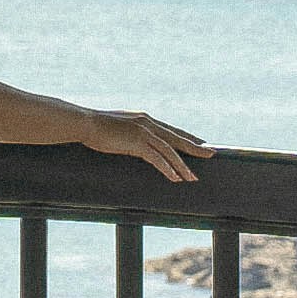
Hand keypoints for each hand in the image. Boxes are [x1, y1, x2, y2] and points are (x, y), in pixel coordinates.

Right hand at [78, 106, 206, 184]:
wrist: (85, 123)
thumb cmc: (97, 127)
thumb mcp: (118, 127)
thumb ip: (129, 132)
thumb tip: (131, 140)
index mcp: (145, 119)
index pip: (171, 130)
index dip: (186, 137)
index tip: (200, 143)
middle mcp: (148, 123)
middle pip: (177, 138)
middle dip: (195, 147)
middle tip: (211, 154)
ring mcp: (144, 132)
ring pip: (170, 151)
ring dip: (183, 166)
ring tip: (193, 177)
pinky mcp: (137, 143)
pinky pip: (157, 159)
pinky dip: (168, 169)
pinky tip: (175, 178)